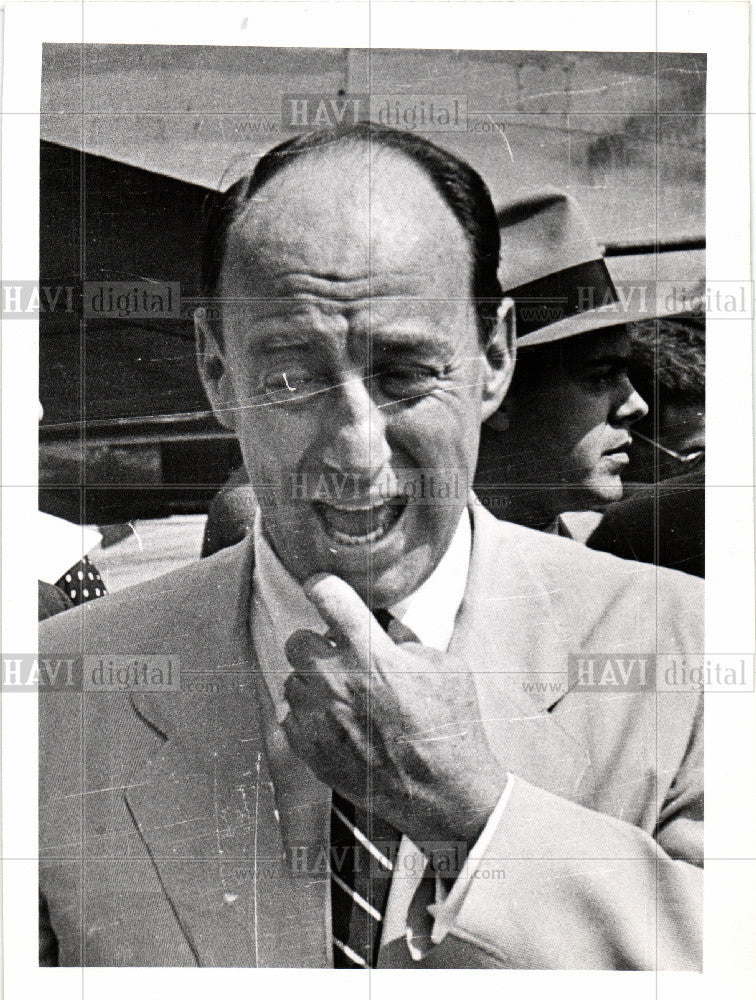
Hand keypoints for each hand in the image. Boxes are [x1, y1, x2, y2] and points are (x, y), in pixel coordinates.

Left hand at [281, 573, 507, 852]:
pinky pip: (292, 718)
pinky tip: (337, 725)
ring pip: (293, 681)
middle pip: (297, 640)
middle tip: (340, 656)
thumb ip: (409, 641)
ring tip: (343, 697)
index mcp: (369, 652)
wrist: (444, 792)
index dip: (323, 585)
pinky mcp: (310, 749)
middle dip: (316, 644)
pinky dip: (309, 718)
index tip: (323, 587)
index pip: (328, 596)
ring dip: (313, 683)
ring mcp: (318, 717)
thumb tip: (389, 629)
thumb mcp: (446, 667)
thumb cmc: (452, 727)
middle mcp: (336, 680)